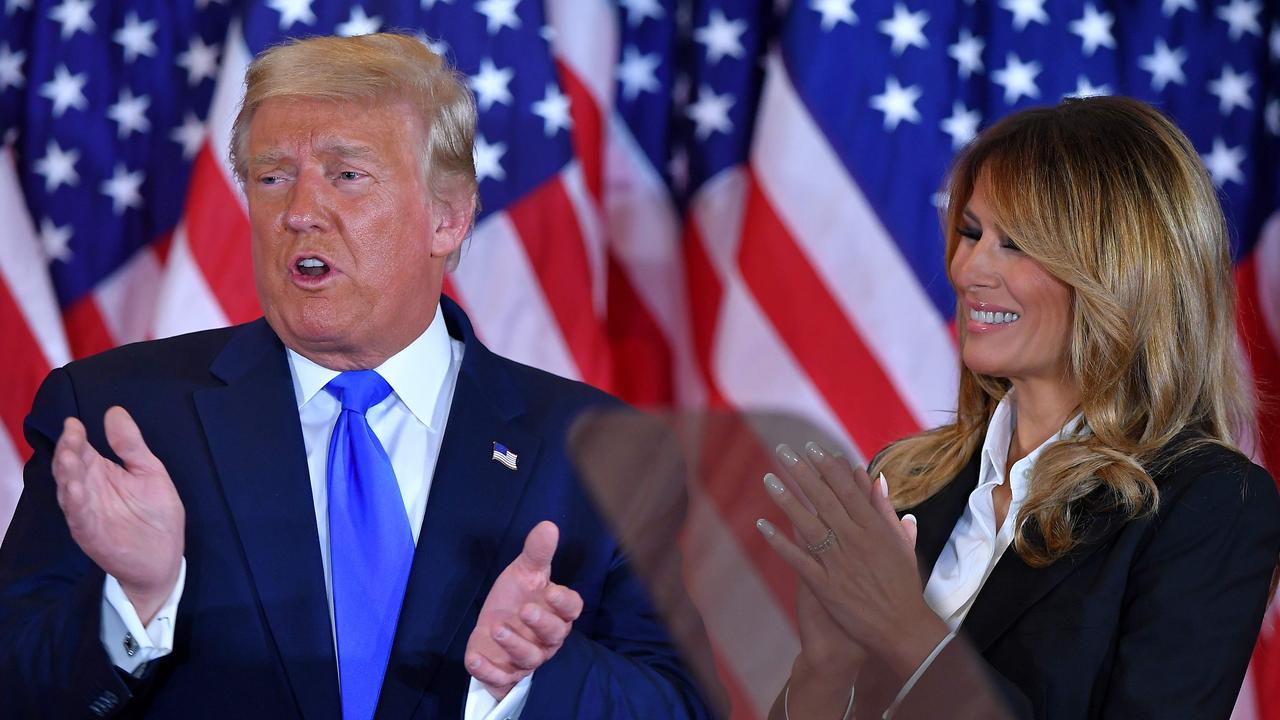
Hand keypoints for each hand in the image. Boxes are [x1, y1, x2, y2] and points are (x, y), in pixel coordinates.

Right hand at [52, 406, 184, 623]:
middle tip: (72, 437)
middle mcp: (89, 490)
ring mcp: (87, 513)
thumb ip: (131, 444)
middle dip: (68, 452)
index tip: (74, 422)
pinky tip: (74, 490)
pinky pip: (79, 518)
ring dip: (67, 475)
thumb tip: (115, 411)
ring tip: (68, 457)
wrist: (165, 556)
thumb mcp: (149, 471)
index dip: (75, 437)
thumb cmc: (156, 513)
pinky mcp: (91, 534)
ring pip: (69, 491)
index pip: (80, 450)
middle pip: (70, 467)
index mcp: (101, 472)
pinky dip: (75, 504)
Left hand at [465, 521, 583, 699]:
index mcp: (557, 612)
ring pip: (530, 658)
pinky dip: (487, 670)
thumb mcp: (523, 572)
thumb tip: (549, 525)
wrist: (492, 629)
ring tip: (497, 628)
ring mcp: (527, 658)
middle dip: (541, 624)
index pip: (572, 608)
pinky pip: (501, 678)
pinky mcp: (505, 673)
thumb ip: (537, 553)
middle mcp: (547, 638)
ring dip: (514, 644)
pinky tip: (474, 657)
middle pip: (555, 635)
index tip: (551, 590)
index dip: (564, 601)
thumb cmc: (516, 598)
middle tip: (525, 610)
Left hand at [758, 443, 943, 677]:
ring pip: (808, 524)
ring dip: (786, 500)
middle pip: (824, 500)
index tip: (811, 447)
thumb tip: (877, 479)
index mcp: (874, 528)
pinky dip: (780, 542)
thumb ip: (886, 511)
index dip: (828, 466)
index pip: (847, 489)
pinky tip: (762, 525)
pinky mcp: (826, 585)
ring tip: (768, 479)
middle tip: (783, 450)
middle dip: (803, 473)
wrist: (903, 628)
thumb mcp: (901, 544)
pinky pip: (798, 559)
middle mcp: (855, 541)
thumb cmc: (904, 585)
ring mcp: (839, 563)